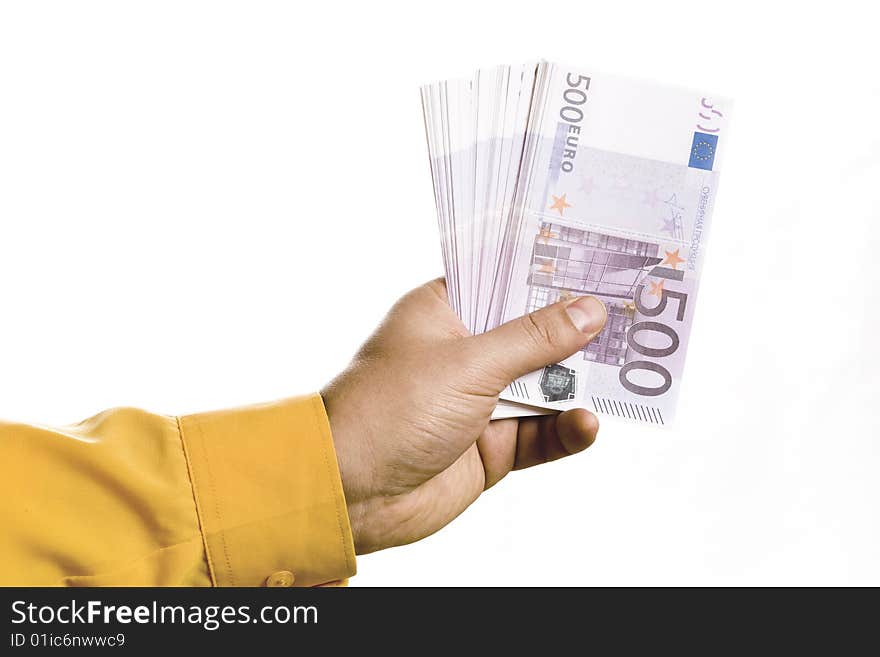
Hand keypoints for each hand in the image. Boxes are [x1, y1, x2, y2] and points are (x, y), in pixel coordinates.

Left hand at [322, 278, 606, 553]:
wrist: (350, 493)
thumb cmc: (392, 408)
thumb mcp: (469, 363)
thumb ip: (533, 339)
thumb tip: (589, 311)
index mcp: (444, 313)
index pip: (503, 282)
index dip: (549, 273)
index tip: (600, 261)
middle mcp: (462, 353)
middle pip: (532, 334)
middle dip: (577, 330)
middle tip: (633, 316)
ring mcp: (477, 402)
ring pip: (541, 386)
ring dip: (576, 383)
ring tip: (626, 374)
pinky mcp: (489, 448)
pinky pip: (538, 435)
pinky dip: (564, 430)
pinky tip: (586, 423)